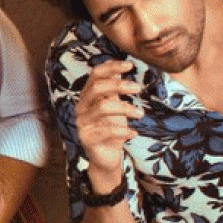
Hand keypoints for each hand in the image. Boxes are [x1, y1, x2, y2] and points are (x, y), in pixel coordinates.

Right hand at [75, 60, 142, 186]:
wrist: (106, 156)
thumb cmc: (111, 128)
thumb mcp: (114, 105)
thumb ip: (114, 88)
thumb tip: (121, 66)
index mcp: (87, 96)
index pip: (95, 75)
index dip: (111, 67)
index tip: (130, 65)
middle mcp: (81, 108)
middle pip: (97, 88)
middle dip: (119, 85)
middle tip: (139, 88)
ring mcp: (82, 123)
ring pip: (102, 108)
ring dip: (125, 108)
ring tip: (140, 114)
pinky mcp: (87, 139)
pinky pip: (107, 131)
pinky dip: (124, 131)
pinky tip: (134, 134)